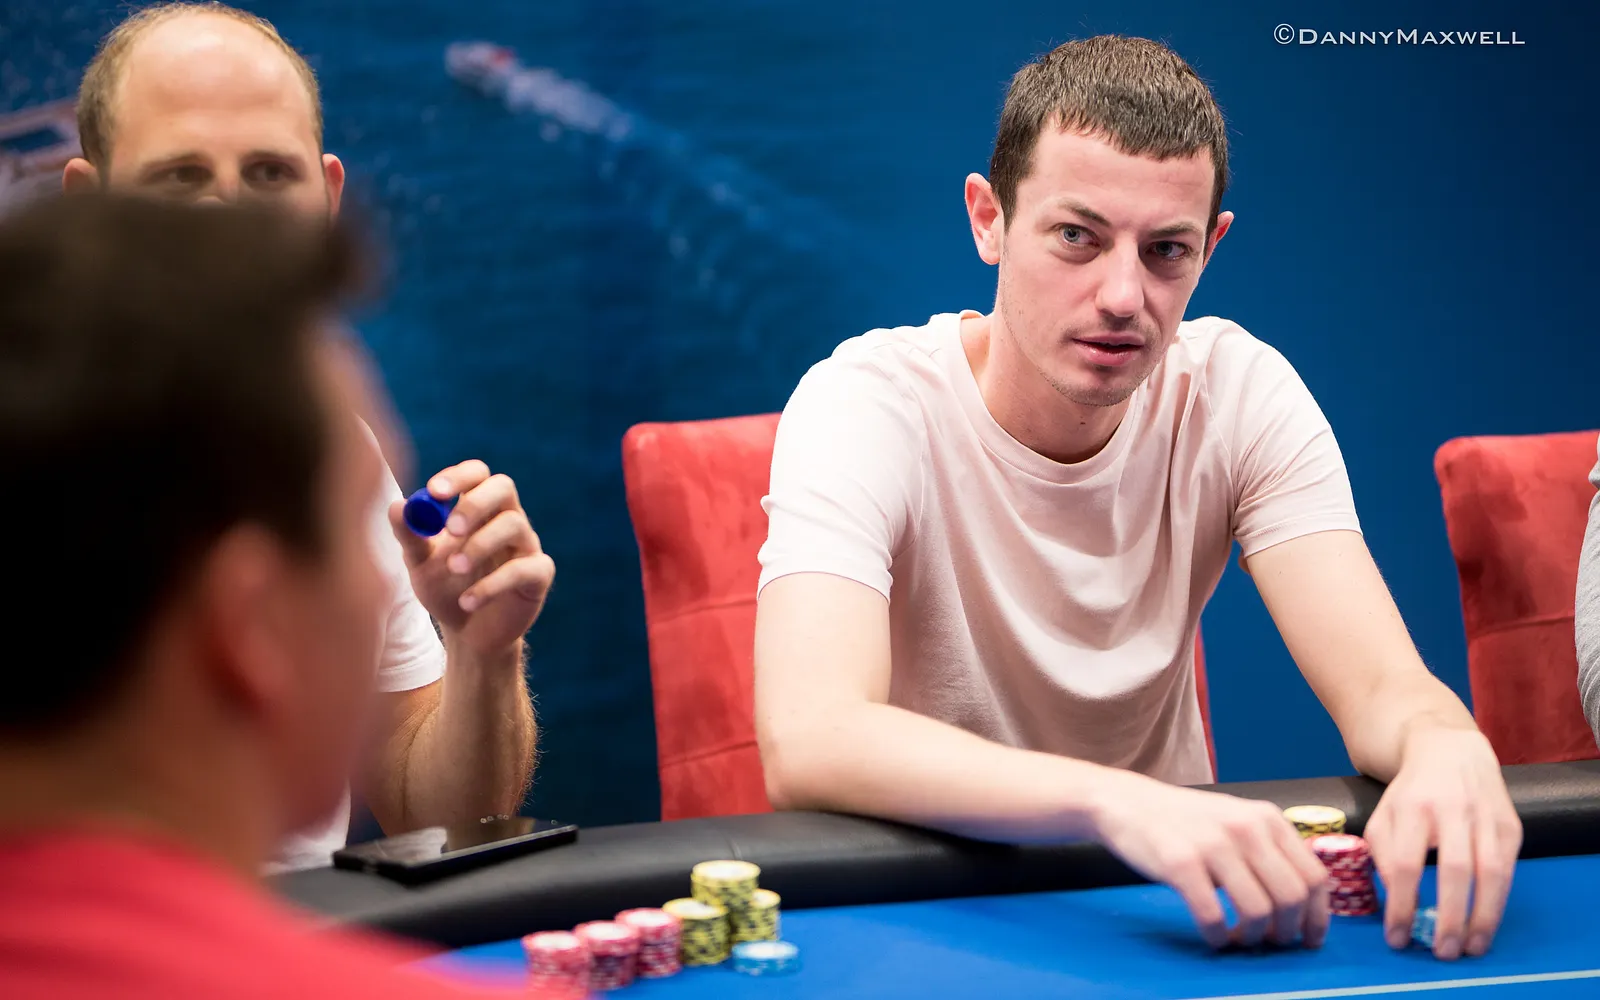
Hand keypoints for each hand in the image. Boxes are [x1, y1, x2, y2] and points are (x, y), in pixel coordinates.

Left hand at [390, 460, 554, 657]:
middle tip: (451, 529)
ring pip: (513, 525)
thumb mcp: (419, 563)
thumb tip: (397, 506)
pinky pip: (523, 569)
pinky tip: (467, 602)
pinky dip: (492, 585)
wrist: (468, 634)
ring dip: (480, 545)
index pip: (477, 474)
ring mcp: (526, 545)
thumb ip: (409, 535)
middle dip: (475, 504)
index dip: (459, 477)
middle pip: (503, 487)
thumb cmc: (445, 588)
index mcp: (479, 508)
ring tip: (454, 569)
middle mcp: (507, 518)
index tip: (434, 491)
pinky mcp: (539, 575)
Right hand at [1092, 773, 1329, 948]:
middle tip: (1269, 942)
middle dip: (1286, 932)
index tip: (1310, 939)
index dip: (1317, 916)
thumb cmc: (1185, 820)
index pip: (1314, 876)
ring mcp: (1213, 844)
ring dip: (1250, 938)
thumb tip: (1303, 904)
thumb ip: (1270, 849)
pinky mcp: (1180, 863)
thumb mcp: (1237, 820)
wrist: (1127, 802)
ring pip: (1257, 911)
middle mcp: (1246, 827)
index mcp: (1267, 818)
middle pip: (1291, 898)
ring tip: (1236, 938)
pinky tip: (1212, 935)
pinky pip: (1213, 916)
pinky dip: (1217, 937)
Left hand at [1362, 726, 1519, 959]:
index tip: (1397, 937)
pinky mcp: (1510, 825)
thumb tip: (1393, 898)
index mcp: (1411, 807)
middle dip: (1450, 916)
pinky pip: (1508, 869)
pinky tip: (1486, 922)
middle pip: (1454, 869)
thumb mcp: (1382, 814)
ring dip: (1483, 915)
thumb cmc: (1410, 793)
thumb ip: (1380, 853)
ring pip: (1491, 871)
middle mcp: (1451, 809)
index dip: (1401, 904)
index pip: (1404, 862)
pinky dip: (1499, 900)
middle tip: (1443, 951)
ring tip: (1471, 947)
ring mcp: (1486, 816)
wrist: (1450, 751)